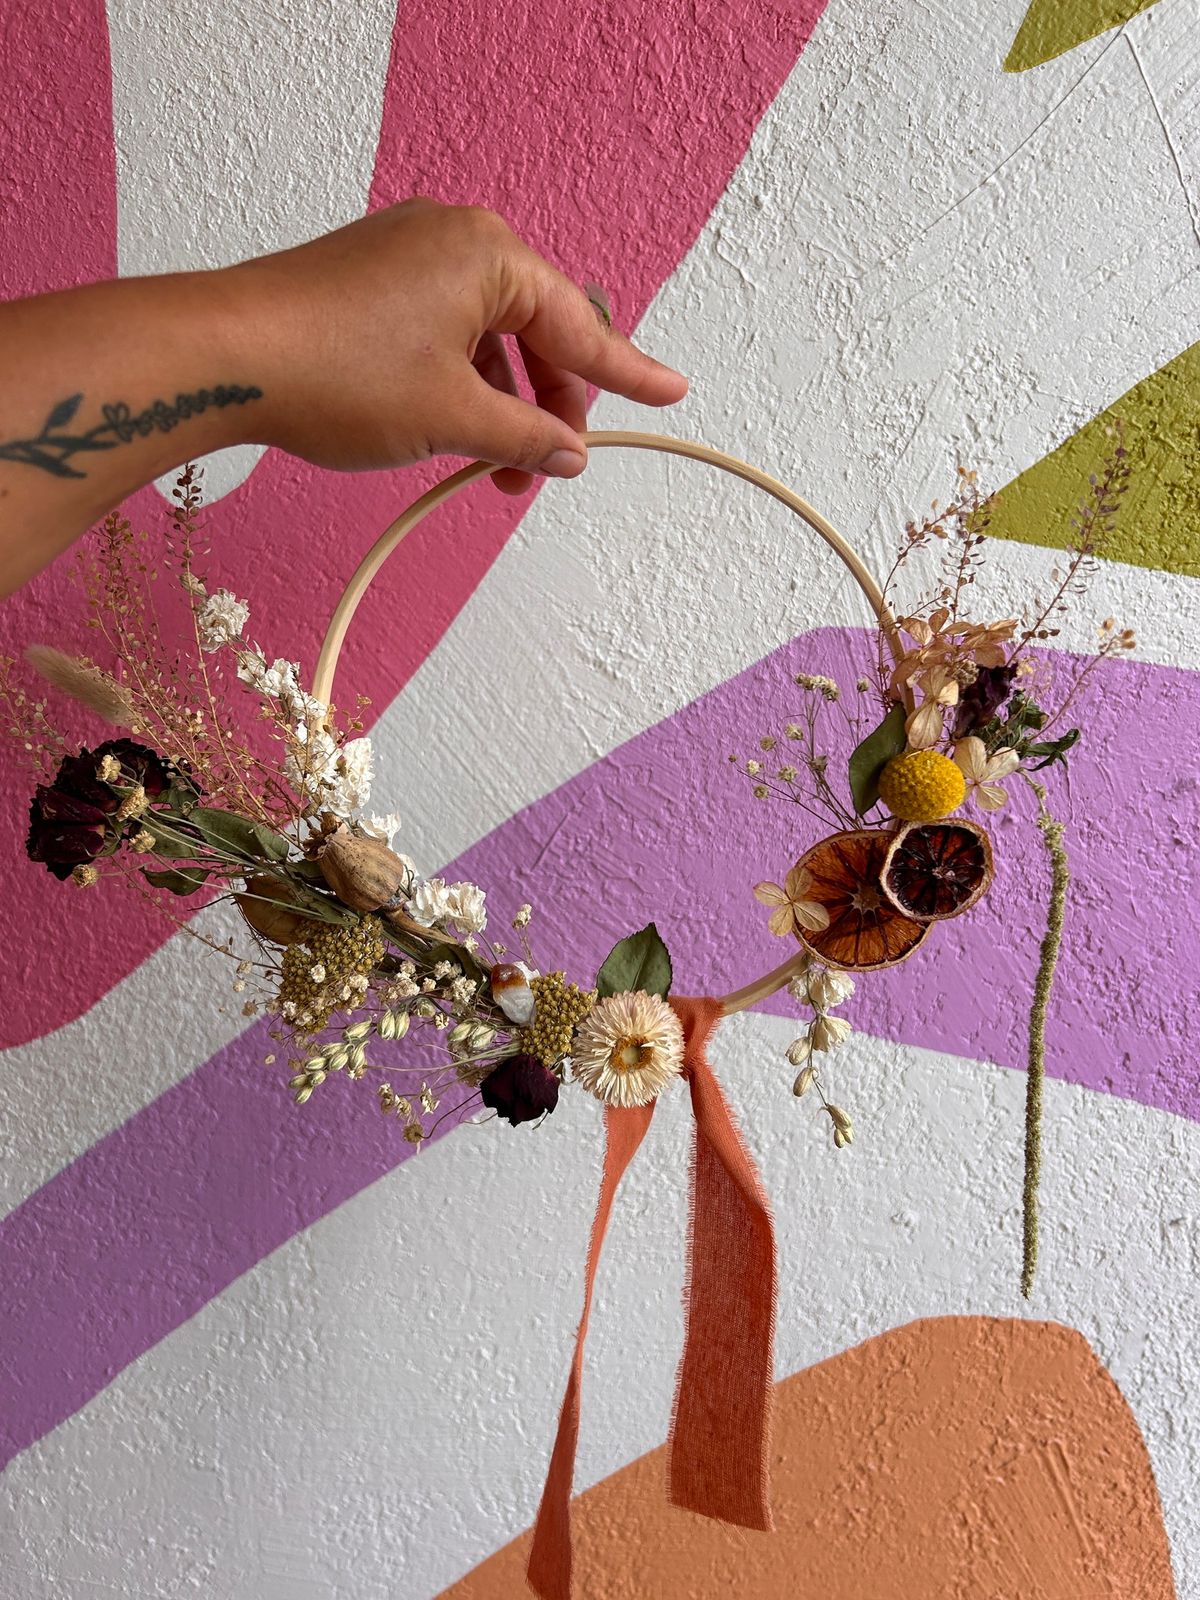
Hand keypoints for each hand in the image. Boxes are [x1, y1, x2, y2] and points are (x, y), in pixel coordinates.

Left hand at [229, 197, 688, 494]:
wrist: (223, 357)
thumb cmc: (335, 371)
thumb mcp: (452, 417)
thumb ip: (526, 436)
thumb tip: (568, 454)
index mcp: (490, 254)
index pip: (580, 327)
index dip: (629, 372)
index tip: (671, 393)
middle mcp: (454, 239)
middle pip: (536, 331)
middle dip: (548, 406)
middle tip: (545, 469)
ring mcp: (408, 256)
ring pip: (487, 339)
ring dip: (501, 407)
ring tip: (492, 471)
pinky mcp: (372, 280)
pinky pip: (444, 333)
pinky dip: (460, 385)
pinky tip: (452, 435)